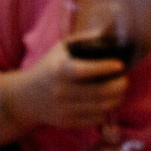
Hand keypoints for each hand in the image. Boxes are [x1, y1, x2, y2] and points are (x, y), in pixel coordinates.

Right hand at [8, 42, 126, 129]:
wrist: (25, 98)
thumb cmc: (49, 68)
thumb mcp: (62, 49)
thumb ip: (86, 39)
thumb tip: (111, 29)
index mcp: (59, 70)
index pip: (84, 71)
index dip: (104, 68)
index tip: (120, 65)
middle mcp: (61, 91)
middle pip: (98, 92)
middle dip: (119, 85)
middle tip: (125, 79)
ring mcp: (64, 109)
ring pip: (101, 108)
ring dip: (117, 99)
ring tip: (120, 90)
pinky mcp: (67, 122)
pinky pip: (95, 120)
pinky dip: (107, 111)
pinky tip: (108, 102)